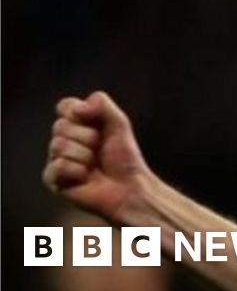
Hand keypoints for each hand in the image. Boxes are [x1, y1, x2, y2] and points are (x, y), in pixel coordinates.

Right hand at [42, 91, 150, 223]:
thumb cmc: (124, 156)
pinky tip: (86, 178)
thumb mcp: (119, 123)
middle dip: (88, 137)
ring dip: (85, 155)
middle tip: (100, 149)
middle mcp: (63, 140)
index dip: (79, 112)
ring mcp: (56, 159)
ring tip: (94, 165)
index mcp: (77, 125)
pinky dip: (78, 171)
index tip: (97, 122)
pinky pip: (58, 166)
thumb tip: (77, 107)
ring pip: (58, 145)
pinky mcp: (53, 179)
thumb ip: (101, 104)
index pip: (65, 106)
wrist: (129, 186)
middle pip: (61, 126)